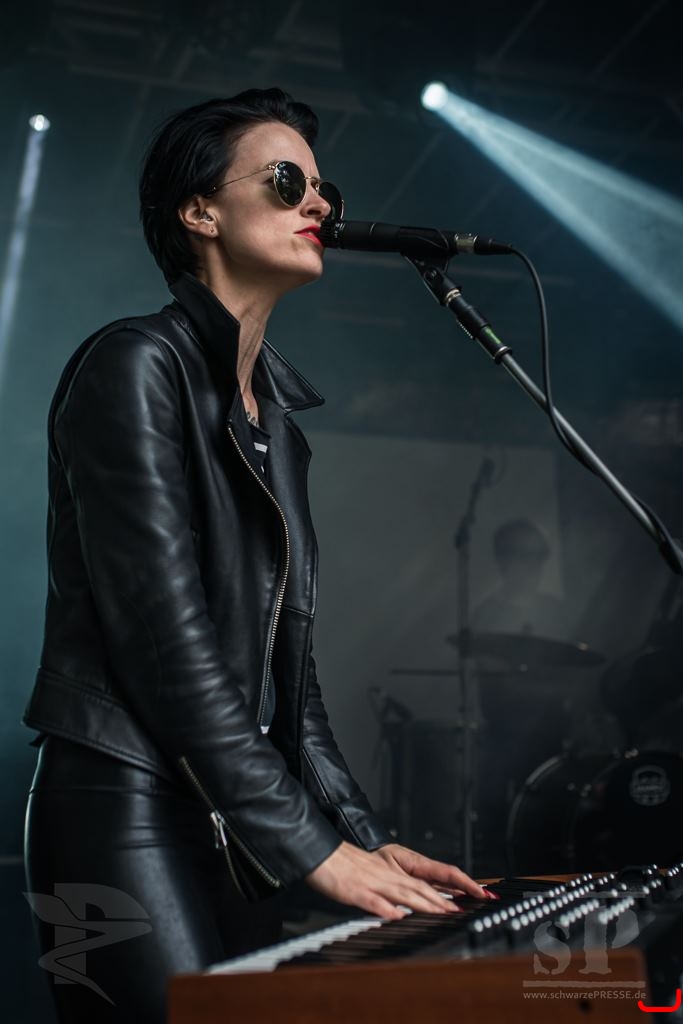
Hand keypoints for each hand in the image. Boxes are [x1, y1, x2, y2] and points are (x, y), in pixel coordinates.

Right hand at [304, 840, 495, 919]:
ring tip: (441, 912)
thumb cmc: (341, 867)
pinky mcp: (355, 891)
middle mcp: (385, 876)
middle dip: (440, 901)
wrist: (320, 853)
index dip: (442, 892)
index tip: (460, 903)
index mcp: (389, 872)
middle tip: (460, 912)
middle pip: (417, 888)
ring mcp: (371, 883)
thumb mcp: (368, 877)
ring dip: (423, 903)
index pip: (422, 883)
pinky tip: (396, 915)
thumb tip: (401, 908)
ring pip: (402, 892)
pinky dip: (385, 908)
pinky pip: (372, 900)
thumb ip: (386, 891)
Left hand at [373, 843, 493, 901]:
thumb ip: (399, 892)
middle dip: (470, 889)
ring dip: (462, 892)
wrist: (364, 852)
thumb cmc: (373, 860)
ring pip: (446, 883)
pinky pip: (437, 886)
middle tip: (489, 900)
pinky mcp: (416, 878)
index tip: (481, 893)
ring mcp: (421, 873)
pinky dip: (449, 892)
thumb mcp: (384, 876)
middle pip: (452, 879)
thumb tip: (409, 908)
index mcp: (418, 864)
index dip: (466, 884)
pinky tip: (457, 901)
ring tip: (479, 901)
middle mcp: (423, 869)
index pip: (448, 874)